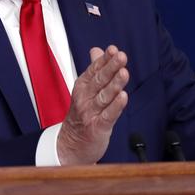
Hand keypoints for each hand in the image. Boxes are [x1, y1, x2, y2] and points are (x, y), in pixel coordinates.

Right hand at [57, 45, 128, 164]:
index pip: (94, 69)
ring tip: (124, 73)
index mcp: (82, 86)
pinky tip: (123, 97)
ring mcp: (90, 113)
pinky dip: (116, 106)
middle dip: (111, 67)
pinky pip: (108, 115)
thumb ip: (94, 69)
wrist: (71, 144)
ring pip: (104, 96)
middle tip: (121, 56)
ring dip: (115, 84)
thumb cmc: (82, 115)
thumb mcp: (85, 89)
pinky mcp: (97, 128)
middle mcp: (85, 98)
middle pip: (99, 80)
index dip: (105, 59)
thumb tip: (98, 50)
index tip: (113, 49)